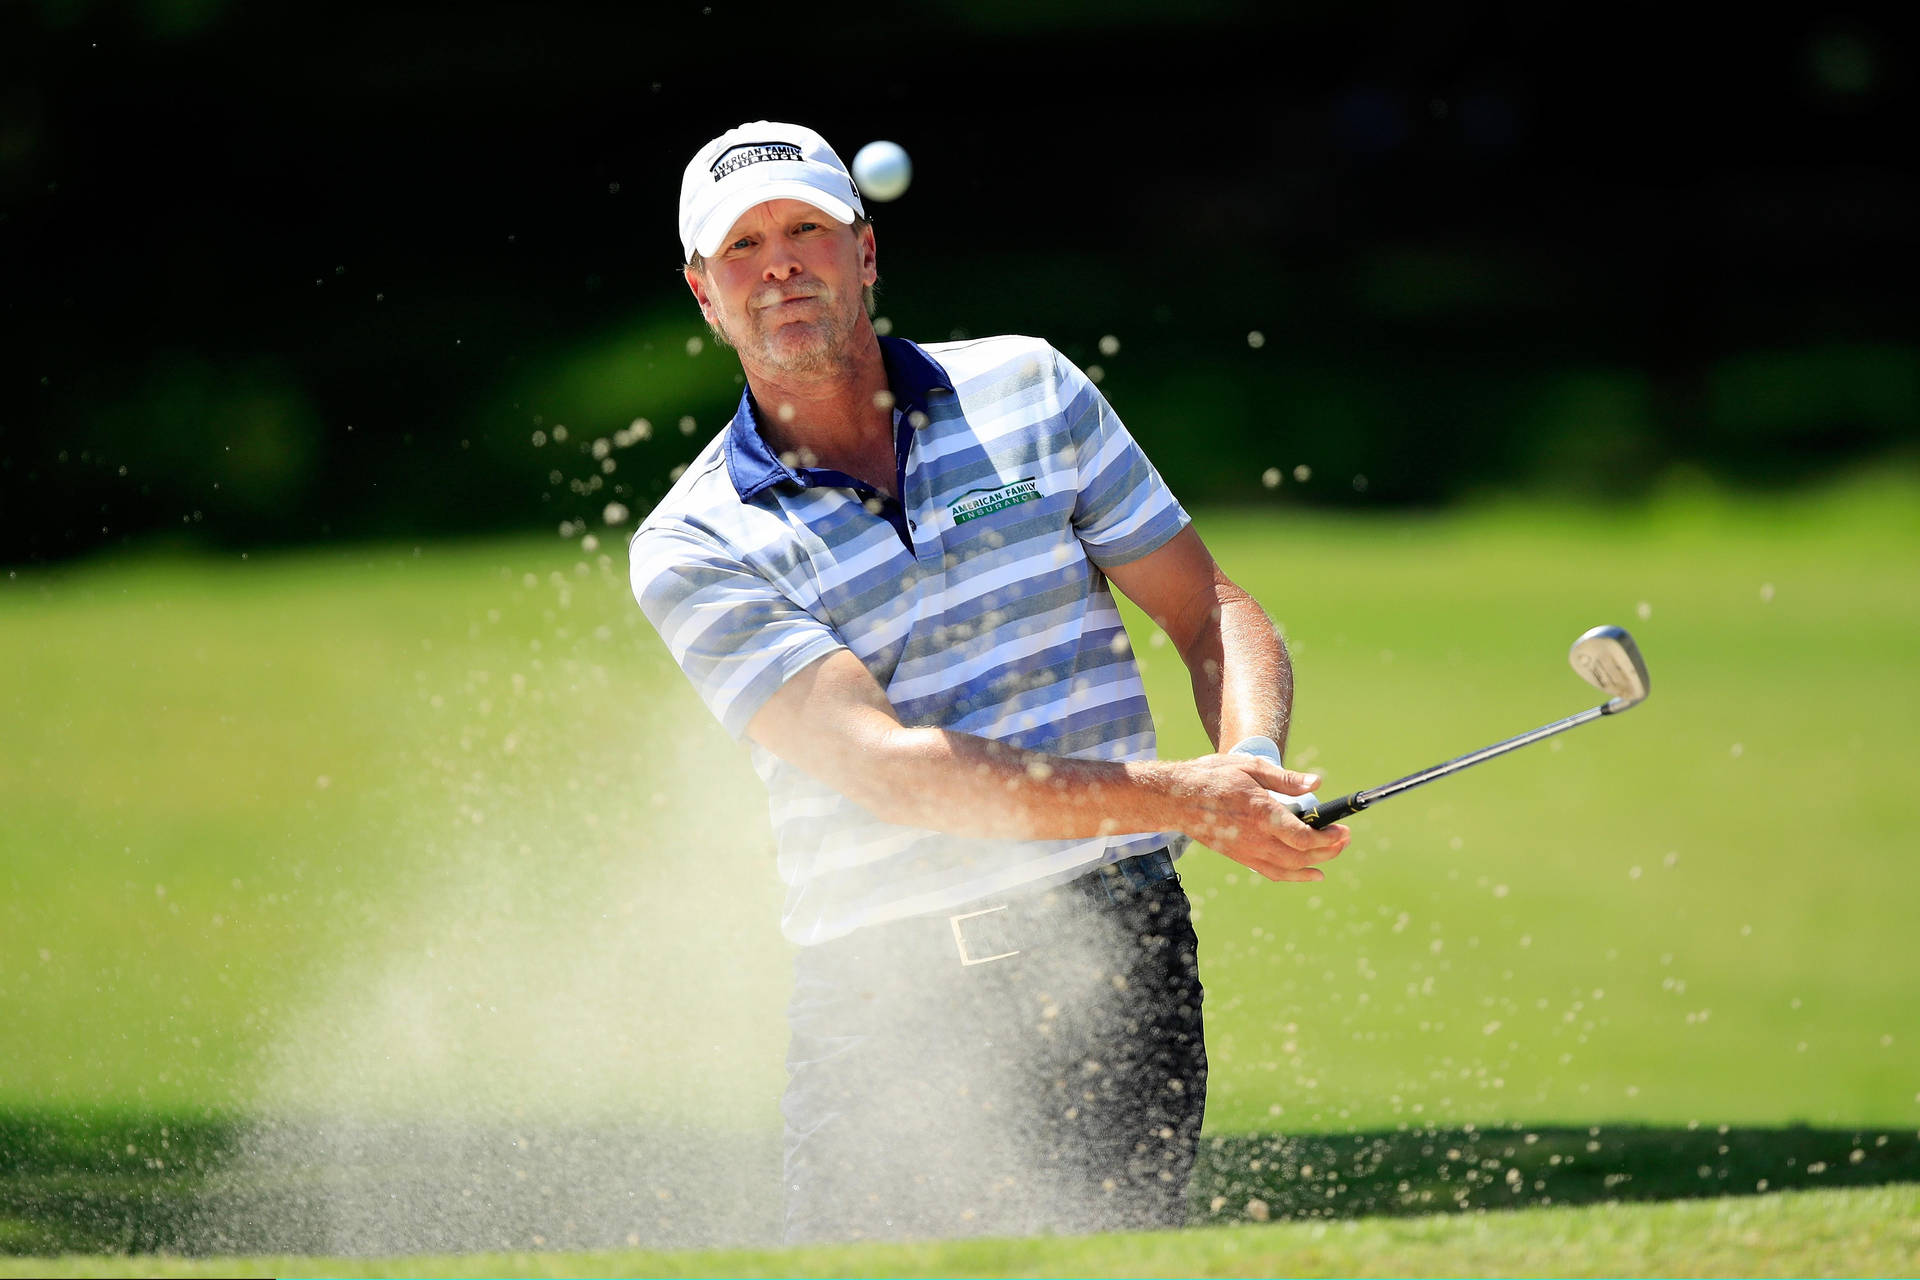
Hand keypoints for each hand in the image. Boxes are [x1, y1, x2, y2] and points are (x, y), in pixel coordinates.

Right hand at [1162, 753, 1349, 882]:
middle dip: (1329, 850)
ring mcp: (1248, 852)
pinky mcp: (1241, 857)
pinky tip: (1313, 872)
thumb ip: (1285, 779)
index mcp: (1261, 813)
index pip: (1302, 836)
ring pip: (1290, 869)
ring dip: (1317, 863)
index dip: (1328, 838)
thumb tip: (1316, 784)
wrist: (1178, 799)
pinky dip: (1296, 876)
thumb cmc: (1213, 777)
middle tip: (1345, 838)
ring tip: (1334, 851)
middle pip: (1302, 856)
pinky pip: (1274, 873)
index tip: (1343, 830)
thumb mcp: (1250, 766)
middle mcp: (1256, 838)